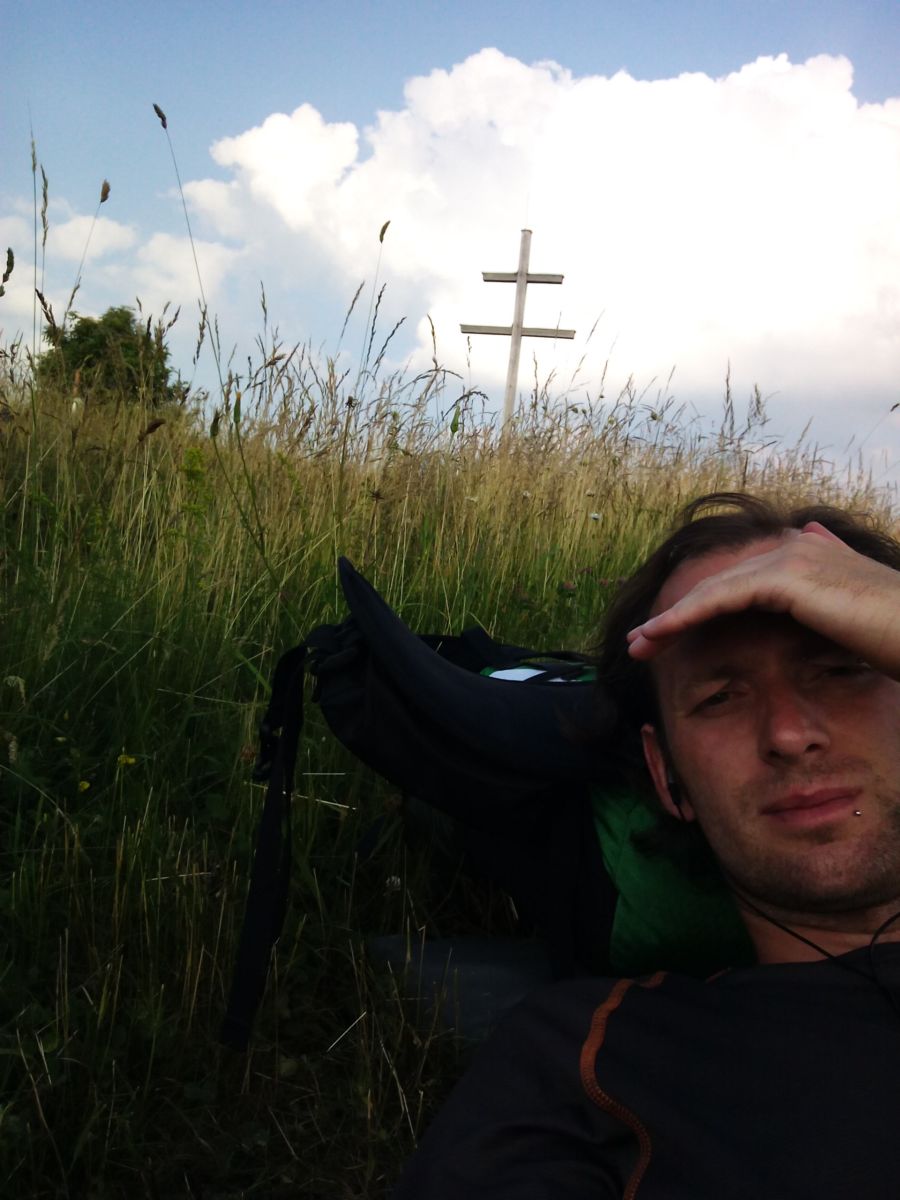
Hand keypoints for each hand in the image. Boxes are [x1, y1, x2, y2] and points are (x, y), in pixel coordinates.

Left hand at [627, 522, 899, 677]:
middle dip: (675, 613)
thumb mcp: (852, 618)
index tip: (667, 635)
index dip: (699, 608)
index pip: (738, 583)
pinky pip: (722, 599)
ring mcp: (791, 557)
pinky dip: (686, 618)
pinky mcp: (787, 577)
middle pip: (718, 583)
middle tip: (639, 641)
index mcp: (808, 554)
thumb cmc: (895, 636)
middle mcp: (796, 547)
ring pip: (712, 591)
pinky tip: (660, 636)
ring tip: (636, 645)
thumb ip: (824, 596)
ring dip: (669, 618)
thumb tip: (809, 559)